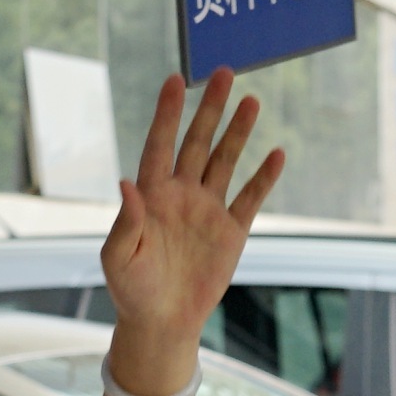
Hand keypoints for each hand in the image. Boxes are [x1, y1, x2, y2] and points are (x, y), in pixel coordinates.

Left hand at [99, 69, 288, 364]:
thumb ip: (126, 220)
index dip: (167, 113)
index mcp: (152, 194)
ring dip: (238, 132)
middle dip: (211, 109)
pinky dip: (264, 178)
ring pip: (225, 161)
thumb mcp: (119, 257)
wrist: (162, 322)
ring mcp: (208, 210)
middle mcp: (181, 194)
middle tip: (224, 73)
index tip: (176, 80)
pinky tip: (276, 154)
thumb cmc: (131, 289)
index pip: (160, 143)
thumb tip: (126, 182)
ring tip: (252, 100)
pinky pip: (250, 198)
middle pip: (197, 142)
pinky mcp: (232, 232)